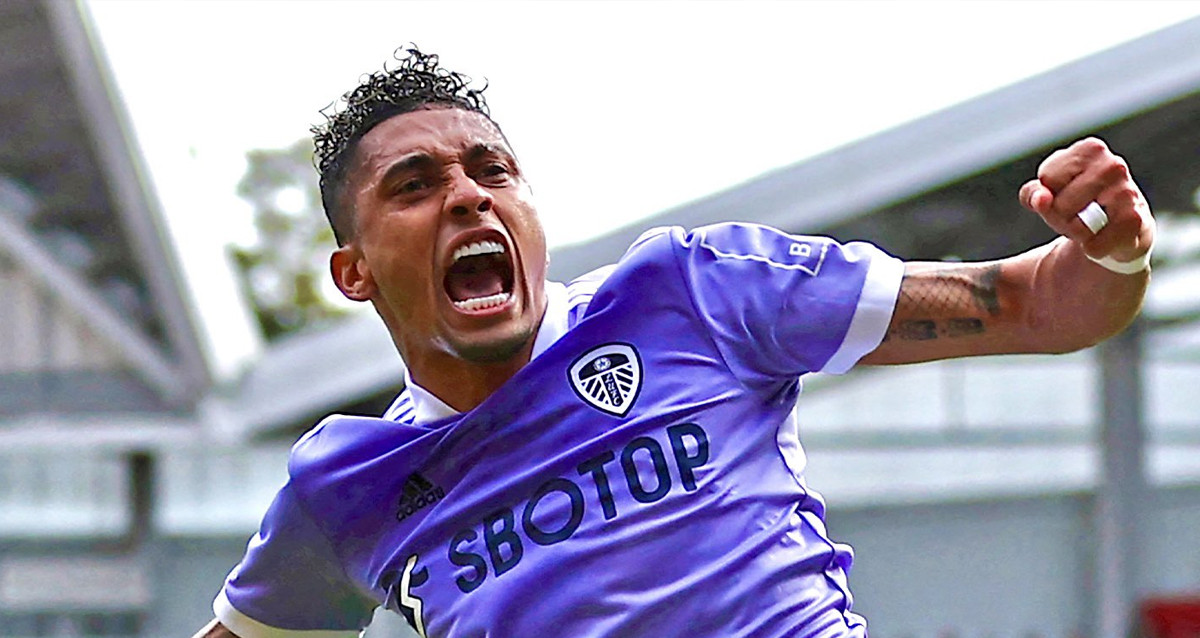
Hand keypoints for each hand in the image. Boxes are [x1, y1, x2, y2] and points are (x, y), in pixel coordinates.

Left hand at [1019, 137, 1154, 263]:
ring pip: (1075, 225)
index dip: (1049, 196)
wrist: (1121, 233)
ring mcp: (1127, 192)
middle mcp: (1113, 165)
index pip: (1047, 179)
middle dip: (1061, 217)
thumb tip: (1041, 199)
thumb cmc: (1079, 207)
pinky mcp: (1135, 221)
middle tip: (1080, 216)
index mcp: (1090, 149)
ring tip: (1093, 226)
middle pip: (1059, 204)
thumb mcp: (1048, 195)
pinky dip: (1093, 249)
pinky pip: (1094, 245)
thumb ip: (1033, 194)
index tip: (1066, 196)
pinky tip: (1106, 239)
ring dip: (1077, 234)